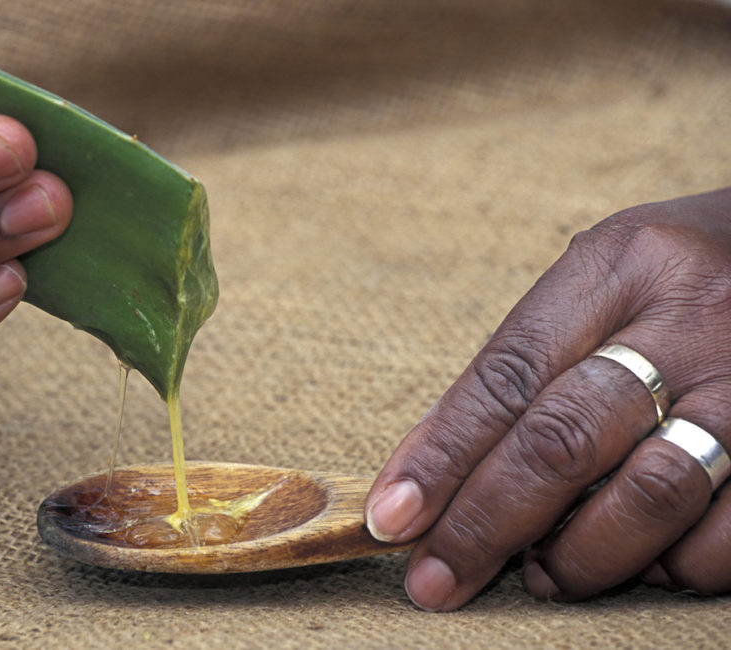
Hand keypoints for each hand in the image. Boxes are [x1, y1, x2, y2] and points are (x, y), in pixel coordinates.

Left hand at [365, 187, 730, 609]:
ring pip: (651, 493)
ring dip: (578, 556)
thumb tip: (436, 474)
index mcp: (620, 265)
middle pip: (564, 437)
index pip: (508, 372)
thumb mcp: (602, 283)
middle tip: (437, 576)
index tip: (392, 516)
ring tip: (541, 577)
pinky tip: (639, 563)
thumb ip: (529, 363)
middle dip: (485, 522)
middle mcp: (691, 317)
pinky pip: (728, 533)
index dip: (442, 454)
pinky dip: (671, 566)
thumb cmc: (680, 279)